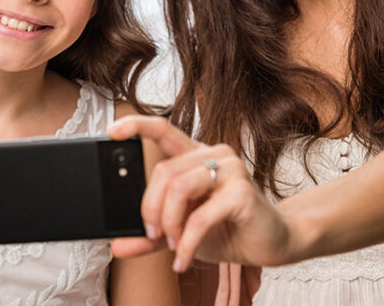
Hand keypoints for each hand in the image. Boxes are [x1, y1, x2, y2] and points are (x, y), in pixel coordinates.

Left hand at [108, 115, 292, 271]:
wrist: (271, 243)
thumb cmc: (228, 229)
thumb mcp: (181, 232)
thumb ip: (150, 236)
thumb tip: (117, 245)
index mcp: (195, 156)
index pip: (163, 130)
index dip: (137, 126)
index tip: (112, 131)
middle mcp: (213, 155)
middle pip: (163, 171)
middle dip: (151, 209)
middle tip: (154, 235)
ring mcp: (231, 169)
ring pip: (178, 188)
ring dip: (169, 224)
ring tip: (173, 245)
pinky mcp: (242, 192)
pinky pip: (200, 217)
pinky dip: (186, 242)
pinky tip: (183, 257)